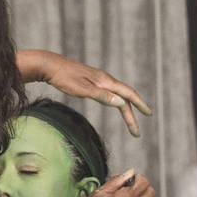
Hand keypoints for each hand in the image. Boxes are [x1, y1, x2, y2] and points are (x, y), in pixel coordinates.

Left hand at [18, 50, 152, 136]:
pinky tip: (114, 104)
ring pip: (116, 94)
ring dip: (125, 108)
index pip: (128, 93)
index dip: (139, 105)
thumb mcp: (81, 89)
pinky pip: (108, 92)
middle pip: (124, 96)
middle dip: (131, 113)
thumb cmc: (63, 77)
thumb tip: (121, 103)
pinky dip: (115, 101)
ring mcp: (97, 79)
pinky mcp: (90, 80)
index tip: (148, 115)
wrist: (49, 65)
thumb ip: (101, 96)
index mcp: (105, 81)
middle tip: (135, 131)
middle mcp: (104, 79)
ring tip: (129, 121)